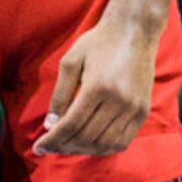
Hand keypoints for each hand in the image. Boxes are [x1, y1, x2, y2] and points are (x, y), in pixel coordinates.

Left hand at [33, 17, 157, 157]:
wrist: (135, 30)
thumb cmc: (99, 42)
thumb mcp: (71, 61)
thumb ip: (59, 94)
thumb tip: (50, 125)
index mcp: (97, 87)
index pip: (71, 125)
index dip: (52, 140)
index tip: (38, 148)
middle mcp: (118, 101)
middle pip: (86, 137)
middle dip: (64, 147)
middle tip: (50, 147)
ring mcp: (133, 108)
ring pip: (104, 144)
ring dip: (83, 150)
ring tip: (68, 146)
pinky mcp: (143, 111)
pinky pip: (122, 141)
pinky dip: (104, 148)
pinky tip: (90, 144)